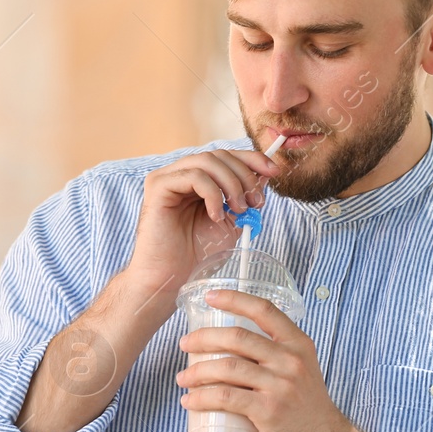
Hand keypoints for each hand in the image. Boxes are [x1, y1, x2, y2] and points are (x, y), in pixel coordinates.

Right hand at [125, 149, 280, 305]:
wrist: (173, 277)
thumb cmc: (197, 252)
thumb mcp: (231, 221)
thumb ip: (244, 198)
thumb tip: (264, 177)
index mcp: (197, 178)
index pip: (226, 157)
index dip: (252, 159)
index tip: (273, 172)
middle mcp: (181, 173)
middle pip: (219, 155)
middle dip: (245, 175)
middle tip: (256, 202)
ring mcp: (167, 177)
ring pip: (207, 160)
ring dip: (231, 183)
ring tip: (238, 210)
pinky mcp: (158, 186)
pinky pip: (193, 176)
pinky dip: (212, 194)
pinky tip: (216, 215)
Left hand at [175, 287, 354, 431]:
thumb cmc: (306, 409)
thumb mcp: (301, 371)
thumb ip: (277, 355)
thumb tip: (236, 343)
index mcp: (299, 344)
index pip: (264, 310)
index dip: (234, 298)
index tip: (210, 296)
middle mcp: (291, 360)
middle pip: (237, 337)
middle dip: (203, 338)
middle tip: (185, 345)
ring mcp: (280, 385)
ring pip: (227, 367)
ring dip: (196, 371)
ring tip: (182, 378)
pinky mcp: (268, 410)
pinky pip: (226, 397)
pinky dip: (201, 397)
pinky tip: (189, 401)